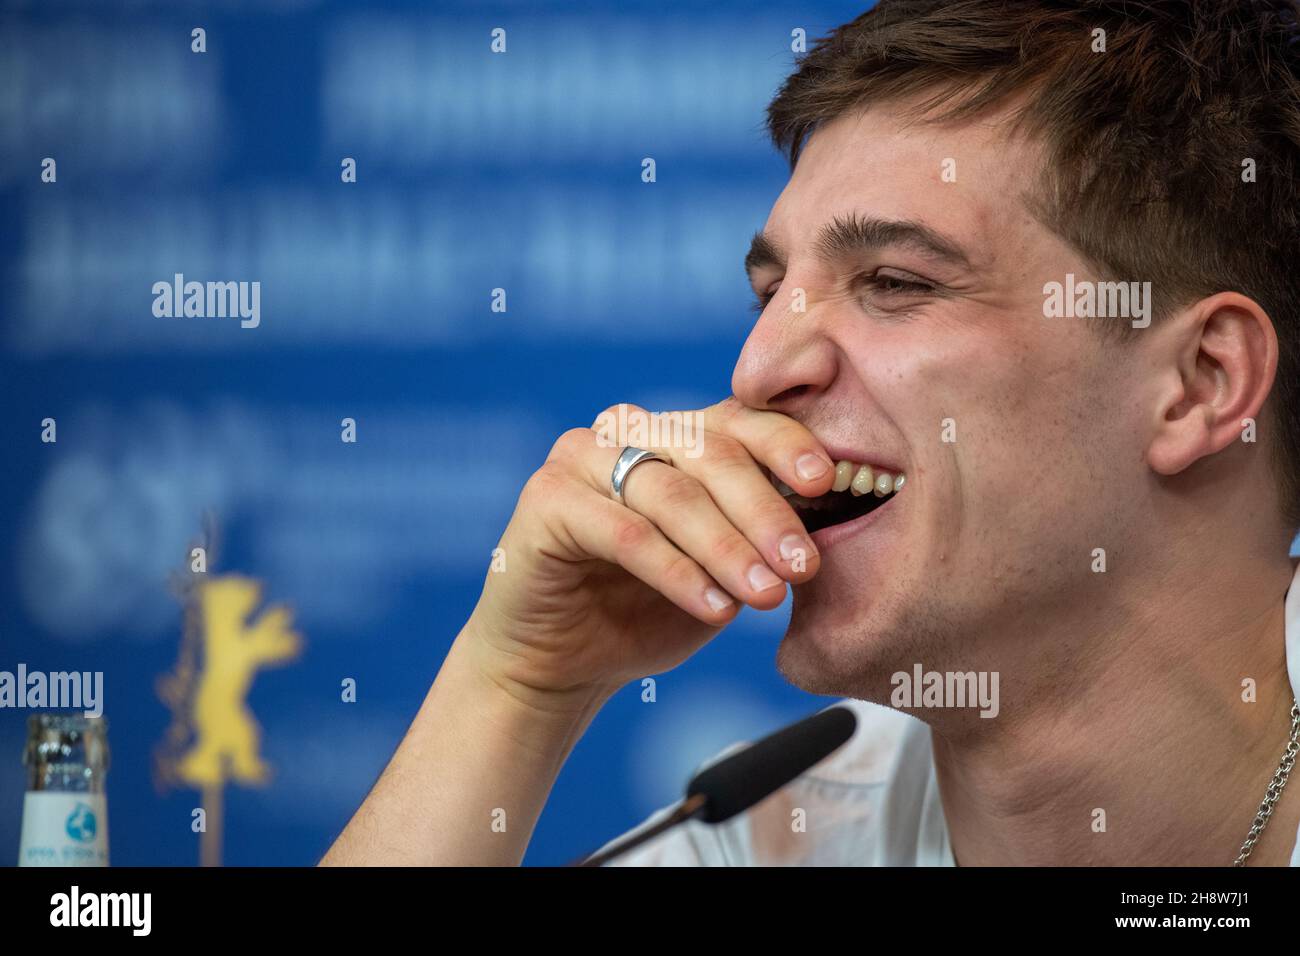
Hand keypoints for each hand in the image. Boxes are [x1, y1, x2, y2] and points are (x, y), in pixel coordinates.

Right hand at [464, 398, 834, 706]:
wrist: (559, 666)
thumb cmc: (645, 612)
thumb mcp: (721, 572)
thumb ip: (761, 540)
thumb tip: (830, 533)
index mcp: (677, 435)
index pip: (741, 421)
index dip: (786, 445)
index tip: (827, 482)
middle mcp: (629, 432)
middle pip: (712, 452)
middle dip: (765, 511)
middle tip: (803, 565)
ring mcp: (581, 457)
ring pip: (671, 492)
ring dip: (726, 547)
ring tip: (766, 596)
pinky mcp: (545, 498)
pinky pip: (625, 532)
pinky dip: (676, 572)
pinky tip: (715, 609)